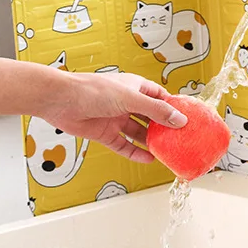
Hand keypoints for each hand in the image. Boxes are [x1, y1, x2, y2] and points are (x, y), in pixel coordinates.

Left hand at [40, 73, 186, 162]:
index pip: (160, 97)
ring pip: (138, 133)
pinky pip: (123, 145)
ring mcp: (116, 119)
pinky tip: (148, 159)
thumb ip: (156, 111)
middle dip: (164, 128)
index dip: (173, 107)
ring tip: (166, 151)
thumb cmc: (93, 90)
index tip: (187, 118)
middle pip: (151, 117)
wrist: (60, 100)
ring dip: (151, 142)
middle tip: (179, 139)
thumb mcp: (131, 98)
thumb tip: (180, 121)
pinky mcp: (104, 133)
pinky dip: (135, 152)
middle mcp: (127, 103)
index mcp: (135, 88)